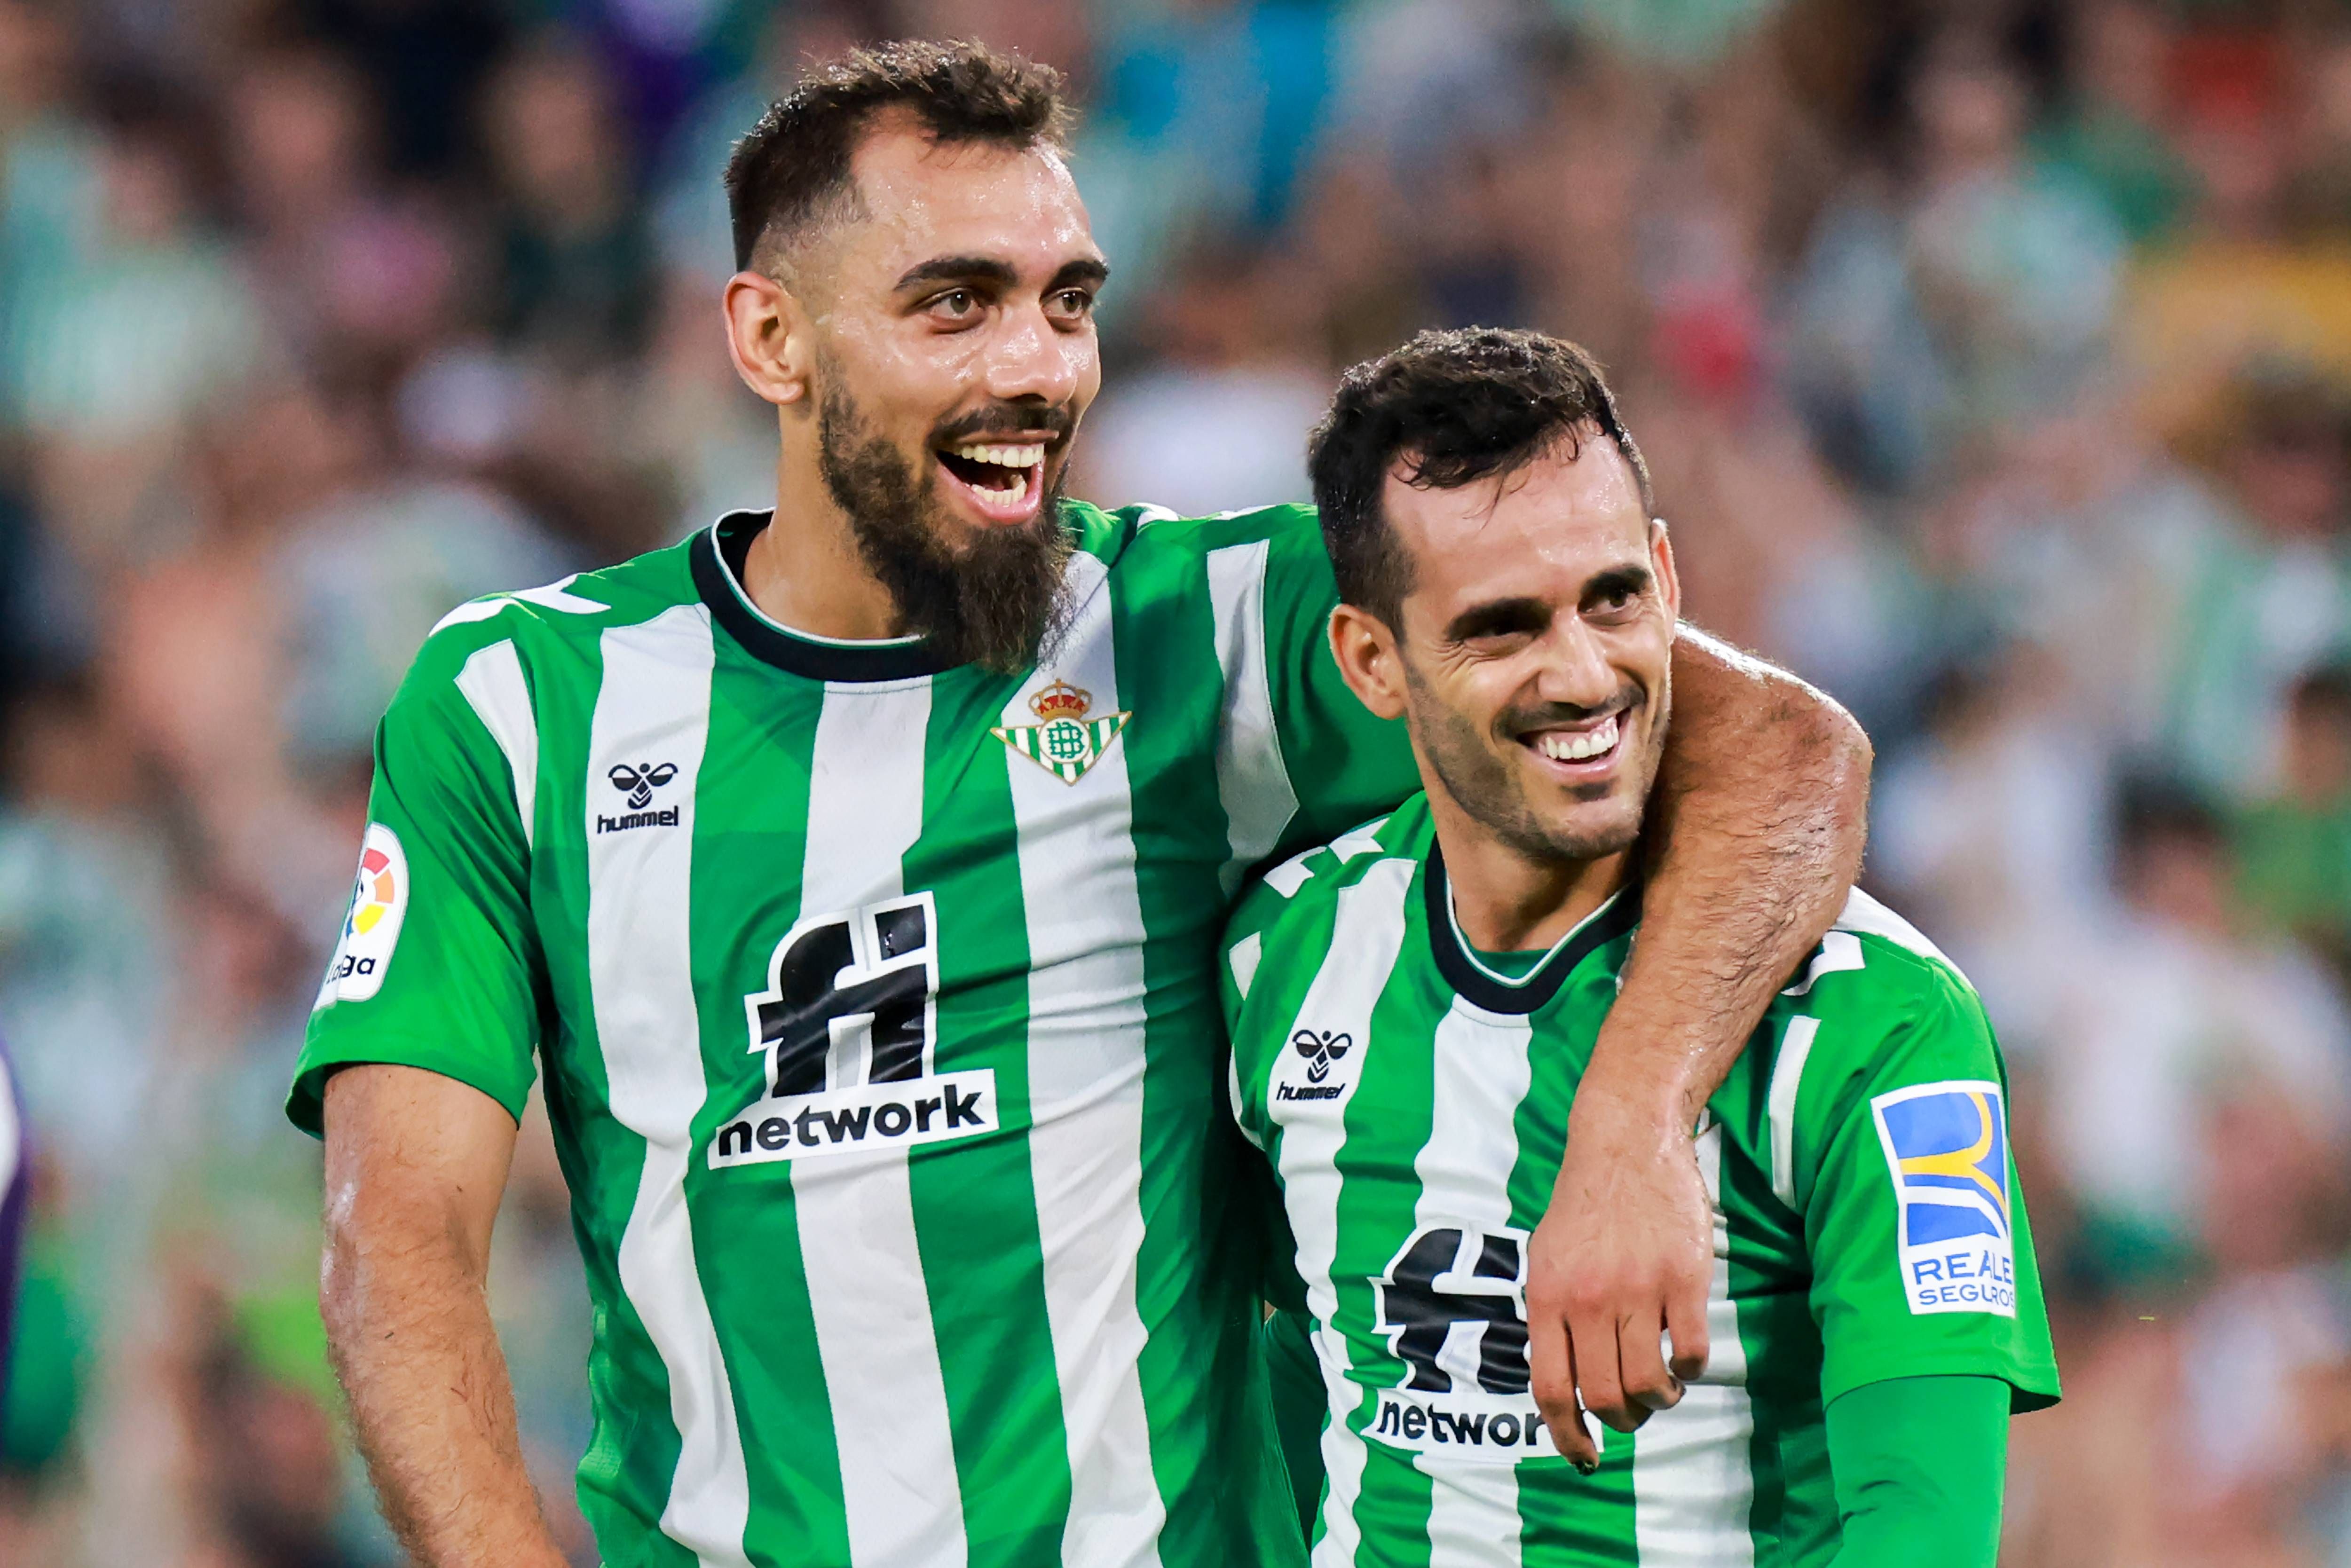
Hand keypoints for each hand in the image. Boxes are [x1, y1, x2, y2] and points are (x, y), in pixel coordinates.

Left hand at [1525, 1094, 1712, 1470]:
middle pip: (1604, 1396)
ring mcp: (1637, 1289)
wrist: (1625, 1143)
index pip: (1550, 1389)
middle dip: (1621, 1419)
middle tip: (1633, 1410)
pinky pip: (1689, 1352)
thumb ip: (1551, 1318)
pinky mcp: (1683, 1279)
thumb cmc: (1584, 1207)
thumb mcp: (1545, 1260)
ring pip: (1649, 1384)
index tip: (1584, 1456)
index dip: (1566, 1435)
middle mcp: (1588, 1299)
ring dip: (1658, 1401)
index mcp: (1547, 1298)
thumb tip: (1560, 1385)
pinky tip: (1684, 1359)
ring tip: (1662, 1388)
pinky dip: (1689, 1371)